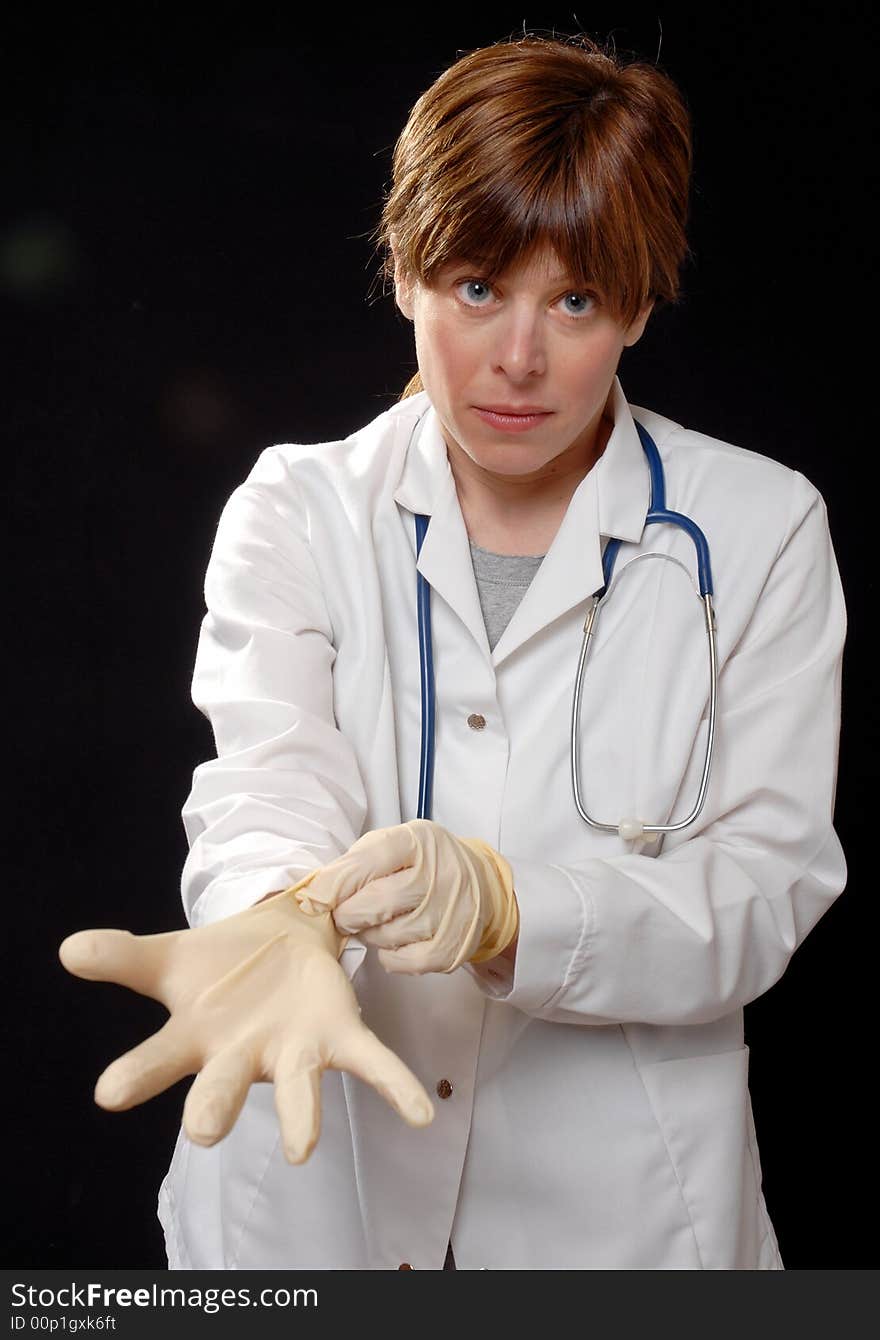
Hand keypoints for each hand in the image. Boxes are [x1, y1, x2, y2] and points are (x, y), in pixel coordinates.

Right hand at [58, 876, 433, 1162]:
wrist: (277, 943)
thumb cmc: (218, 966)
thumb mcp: (169, 957)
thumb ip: (123, 956)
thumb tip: (68, 949)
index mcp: (197, 1037)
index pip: (159, 1059)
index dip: (136, 1076)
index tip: (108, 1093)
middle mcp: (243, 1056)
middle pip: (224, 1087)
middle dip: (215, 1107)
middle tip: (202, 1133)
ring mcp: (293, 1052)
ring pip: (298, 1087)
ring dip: (302, 1117)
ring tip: (303, 1148)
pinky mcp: (338, 1036)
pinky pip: (371, 1064)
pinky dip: (396, 1089)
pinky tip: (422, 1114)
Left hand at [297, 819, 518, 973]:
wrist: (482, 885)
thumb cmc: (424, 863)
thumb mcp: (394, 844)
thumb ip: (357, 862)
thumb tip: (317, 893)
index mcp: (417, 841)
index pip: (366, 862)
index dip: (333, 883)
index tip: (314, 898)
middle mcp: (438, 875)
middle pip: (374, 903)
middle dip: (347, 913)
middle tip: (343, 915)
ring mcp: (449, 913)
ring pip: (385, 935)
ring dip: (369, 934)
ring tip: (377, 922)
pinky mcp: (451, 947)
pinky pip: (401, 961)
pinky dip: (388, 955)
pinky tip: (394, 941)